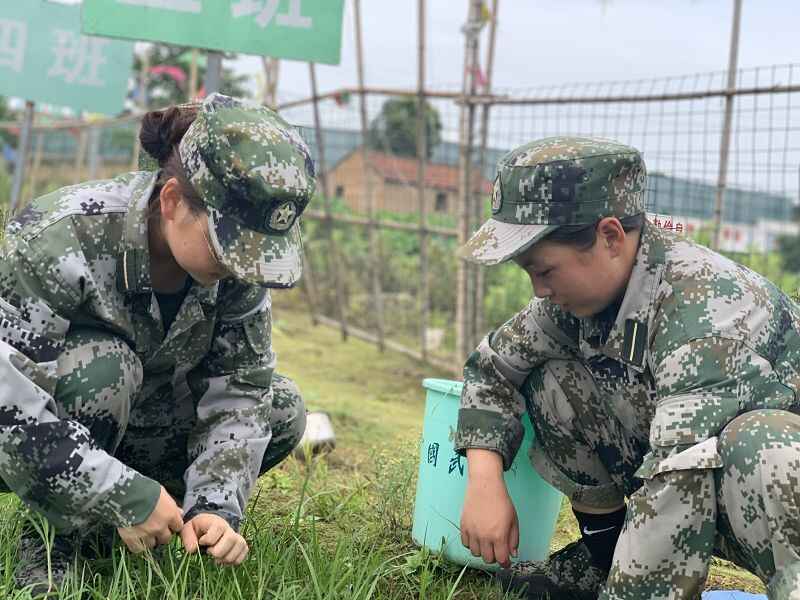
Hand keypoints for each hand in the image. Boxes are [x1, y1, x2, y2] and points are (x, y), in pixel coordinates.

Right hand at [117, 486, 182, 552]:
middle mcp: (160, 527)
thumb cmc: (145, 489)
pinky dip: (137, 546)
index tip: (169, 524)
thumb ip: (172, 506)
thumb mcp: (163, 494)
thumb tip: (180, 512)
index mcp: (170, 515)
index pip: (178, 527)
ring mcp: (147, 534)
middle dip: (162, 534)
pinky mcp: (132, 539)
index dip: (173, 526)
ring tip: (143, 532)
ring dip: (149, 540)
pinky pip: (138, 549)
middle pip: (166, 538)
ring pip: (152, 544)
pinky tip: (135, 539)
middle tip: (155, 528)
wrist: (127, 494)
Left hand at [180, 513, 248, 565]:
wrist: (209, 528)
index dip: (208, 539)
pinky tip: (224, 561)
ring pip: (240, 546)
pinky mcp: (241, 546)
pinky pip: (244, 553)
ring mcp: (237, 537)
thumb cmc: (197, 529)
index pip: (218, 529)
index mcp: (216, 523)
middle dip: (218, 551)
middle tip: (209, 552)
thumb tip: (193, 550)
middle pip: (231, 539)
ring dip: (227, 557)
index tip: (201, 542)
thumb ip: (188, 537)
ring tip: (217, 559)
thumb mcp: (188, 529)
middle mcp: (229, 529)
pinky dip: (234, 561)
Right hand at [460, 449, 518, 567]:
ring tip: (486, 543)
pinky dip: (471, 543)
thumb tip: (513, 554)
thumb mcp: (513, 520)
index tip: (506, 561)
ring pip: (475, 553)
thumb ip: (514, 539)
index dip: (505, 563)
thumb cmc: (501, 500)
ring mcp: (472, 532)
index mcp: (499, 535)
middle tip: (497, 550)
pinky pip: (465, 543)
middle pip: (487, 559)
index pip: (501, 559)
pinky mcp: (463, 526)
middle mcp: (484, 536)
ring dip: (482, 551)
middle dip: (494, 557)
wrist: (485, 485)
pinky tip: (477, 537)